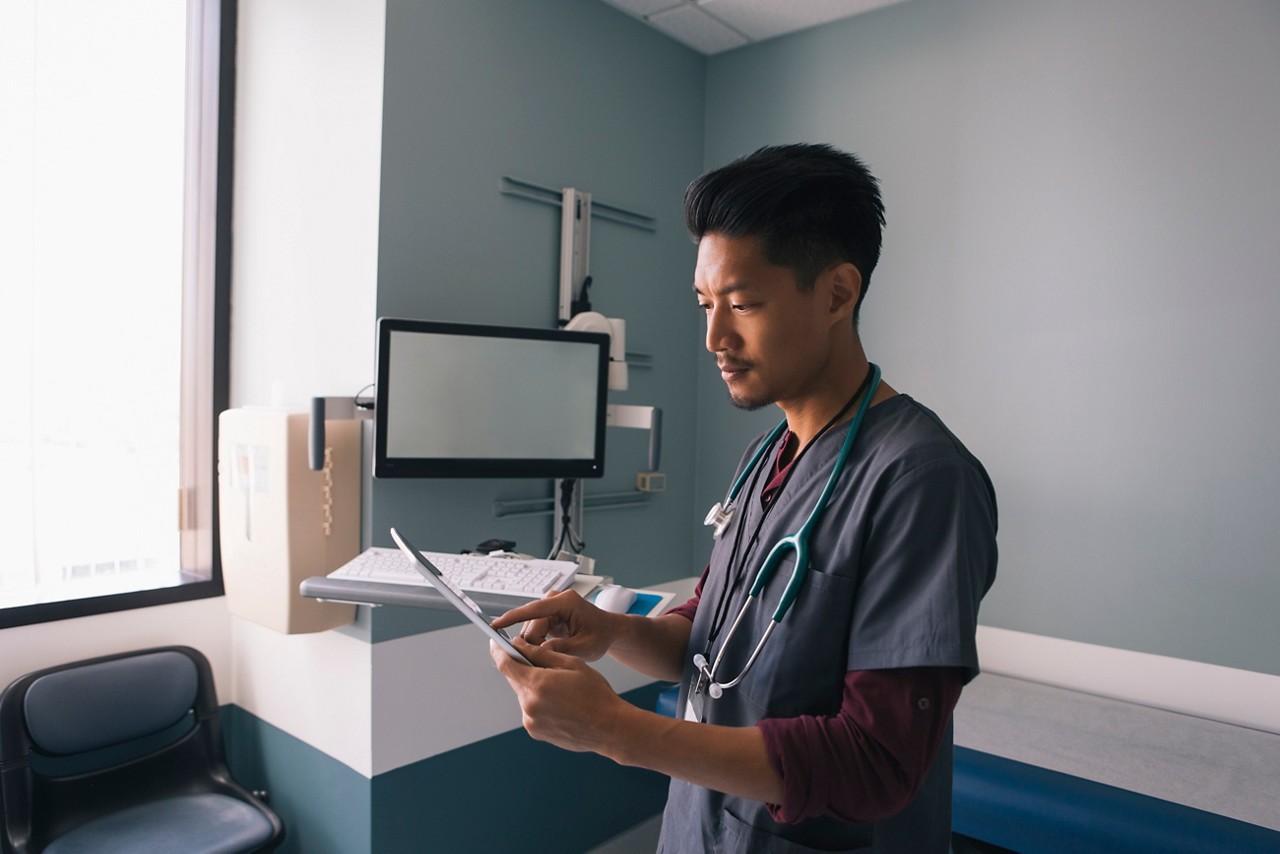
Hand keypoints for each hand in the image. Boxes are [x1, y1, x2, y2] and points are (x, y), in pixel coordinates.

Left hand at [489, 636, 628, 753]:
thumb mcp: (571, 664)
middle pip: (514, 679)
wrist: (609, 728)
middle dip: (522, 668)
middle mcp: (529, 704)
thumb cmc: (595, 693)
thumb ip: (541, 654)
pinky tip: (559, 702)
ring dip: (533, 686)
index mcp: (538, 684)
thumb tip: (518, 645)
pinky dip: (539, 702)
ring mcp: (531, 720)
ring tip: (558, 687)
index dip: (497, 651)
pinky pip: (530, 710)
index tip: (494, 642)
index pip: (505, 664)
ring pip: (523, 694)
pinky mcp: (535, 731)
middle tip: (537, 661)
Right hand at [491, 590, 618, 660]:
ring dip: (535, 646)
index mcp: (566, 602)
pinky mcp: (546, 614)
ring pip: (529, 631)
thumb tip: (539, 652)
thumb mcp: (586, 647)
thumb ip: (562, 649)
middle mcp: (554, 600)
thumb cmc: (601, 635)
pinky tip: (548, 651)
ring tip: (553, 656)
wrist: (608, 629)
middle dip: (533, 646)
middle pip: (530, 626)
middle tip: (546, 663)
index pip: (534, 610)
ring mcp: (549, 606)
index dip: (513, 618)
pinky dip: (537, 644)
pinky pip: (533, 631)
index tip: (495, 625)